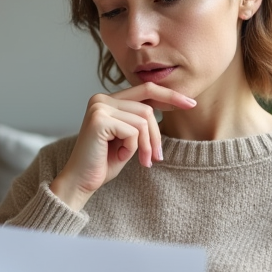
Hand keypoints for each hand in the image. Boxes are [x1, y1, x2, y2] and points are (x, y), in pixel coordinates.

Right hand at [50, 83, 195, 210]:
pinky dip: (133, 147)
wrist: (80, 182)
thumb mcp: (128, 138)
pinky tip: (122, 156)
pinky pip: (133, 131)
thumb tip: (168, 107)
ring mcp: (99, 107)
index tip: (191, 104)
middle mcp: (101, 98)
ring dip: (147, 145)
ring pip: (143, 120)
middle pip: (147, 109)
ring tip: (143, 161)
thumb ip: (140, 121)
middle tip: (156, 158)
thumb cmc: (103, 163)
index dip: (170, 95)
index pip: (146, 89)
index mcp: (107, 99)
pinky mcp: (99, 120)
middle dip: (156, 136)